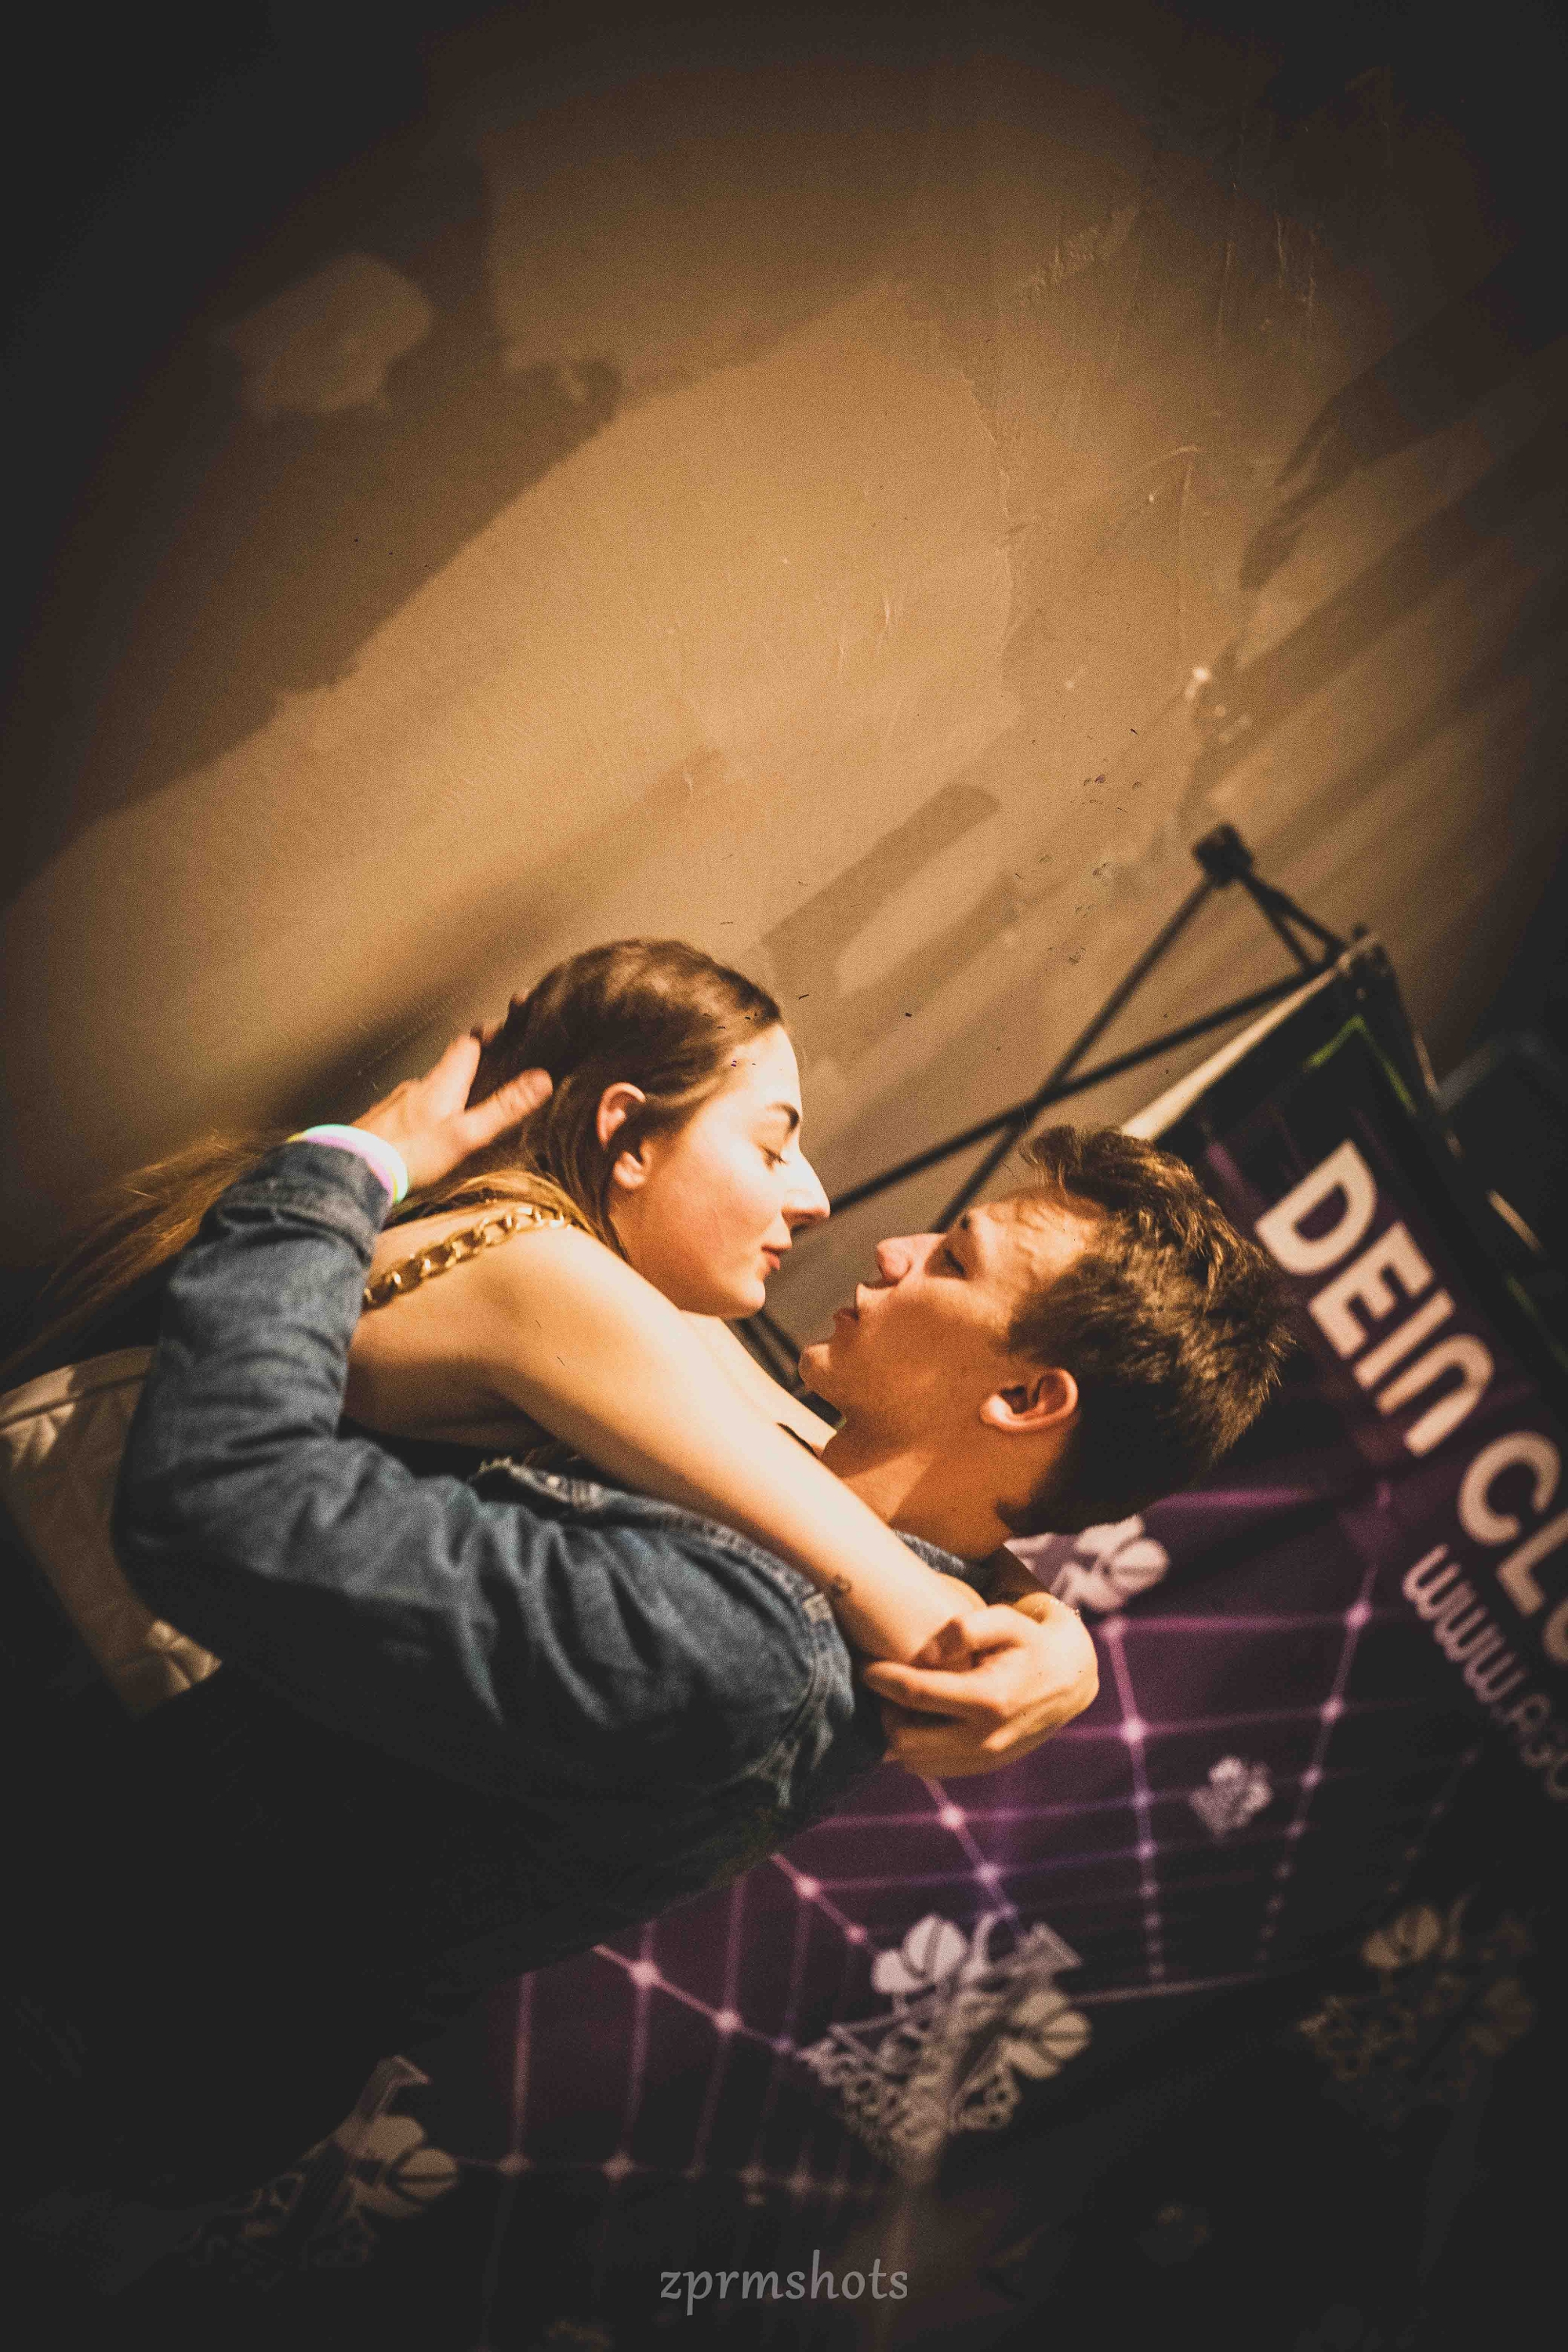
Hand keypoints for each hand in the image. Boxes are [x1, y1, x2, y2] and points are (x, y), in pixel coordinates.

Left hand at [355, 1032, 551, 1193]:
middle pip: (444, 1072)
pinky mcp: (376, 1124)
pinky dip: (415, 1122)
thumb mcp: (467, 1134)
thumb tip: (542, 1079)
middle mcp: (415, 1086)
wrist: (353, 1170)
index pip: (465, 1047)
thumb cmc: (413, 1154)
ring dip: (438, 1102)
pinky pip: (402, 1115)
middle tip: (481, 1089)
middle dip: (462, 1077)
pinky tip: (418, 1141)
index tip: (496, 1041)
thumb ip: (503, 1108)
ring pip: (422, 1094)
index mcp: (441, 1083)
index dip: (483, 1042)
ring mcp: (393, 1104)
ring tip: (451, 1121)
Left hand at [862, 1593, 1098, 1778]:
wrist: (1072, 1679)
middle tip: (881, 1685)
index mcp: (989, 1699)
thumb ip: (968, 1627)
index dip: (880, 1677)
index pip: (914, 1694)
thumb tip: (928, 1652)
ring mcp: (986, 1759)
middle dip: (883, 1710)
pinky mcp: (984, 1768)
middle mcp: (986, 1738)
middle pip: (904, 1739)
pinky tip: (917, 1718)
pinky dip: (915, 1747)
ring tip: (898, 1701)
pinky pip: (932, 1768)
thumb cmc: (1033, 1639)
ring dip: (897, 1733)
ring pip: (914, 1761)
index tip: (865, 1663)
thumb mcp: (1009, 1619)